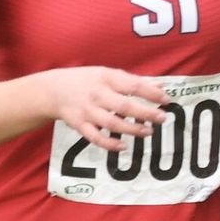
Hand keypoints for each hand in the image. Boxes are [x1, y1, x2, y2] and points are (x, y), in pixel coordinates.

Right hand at [42, 66, 170, 151]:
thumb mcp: (107, 73)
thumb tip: (160, 87)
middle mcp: (97, 94)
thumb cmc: (85, 80)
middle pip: (125, 106)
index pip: (133, 85)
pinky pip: (96, 138)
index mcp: (105, 78)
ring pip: (113, 124)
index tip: (167, 100)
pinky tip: (124, 146)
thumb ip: (133, 80)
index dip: (151, 93)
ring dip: (133, 129)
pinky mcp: (80, 126)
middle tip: (162, 118)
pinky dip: (110, 144)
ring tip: (148, 132)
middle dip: (146, 113)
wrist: (52, 90)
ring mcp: (88, 111)